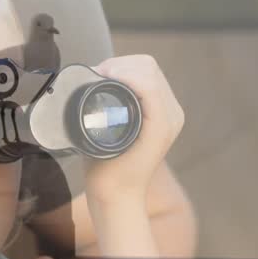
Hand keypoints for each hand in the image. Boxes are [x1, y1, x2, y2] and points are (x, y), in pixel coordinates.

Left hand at [84, 55, 184, 205]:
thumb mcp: (109, 128)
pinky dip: (132, 79)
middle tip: (97, 74)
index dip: (121, 63)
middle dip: (120, 63)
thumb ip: (107, 108)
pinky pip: (151, 91)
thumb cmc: (106, 164)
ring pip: (150, 72)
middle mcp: (172, 113)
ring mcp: (169, 120)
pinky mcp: (161, 128)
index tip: (97, 72)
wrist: (113, 195)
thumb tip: (85, 86)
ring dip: (123, 67)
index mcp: (164, 111)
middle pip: (148, 66)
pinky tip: (113, 79)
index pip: (147, 68)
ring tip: (102, 77)